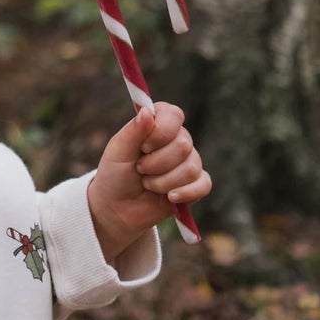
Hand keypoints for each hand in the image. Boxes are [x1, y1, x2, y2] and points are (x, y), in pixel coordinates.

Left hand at [87, 101, 210, 263]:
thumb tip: (147, 112)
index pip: (174, 115)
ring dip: (163, 182)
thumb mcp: (118, 151)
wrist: (118, 207)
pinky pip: (204, 185)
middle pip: (183, 144)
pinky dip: (186, 193)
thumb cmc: (115, 173)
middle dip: (156, 163)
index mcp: (159, 124)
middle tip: (139, 169)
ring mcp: (188, 162)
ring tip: (147, 184)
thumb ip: (133, 131)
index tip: (143, 147)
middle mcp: (177, 139)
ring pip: (191, 168)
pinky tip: (170, 198)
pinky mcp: (195, 185)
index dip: (161, 132)